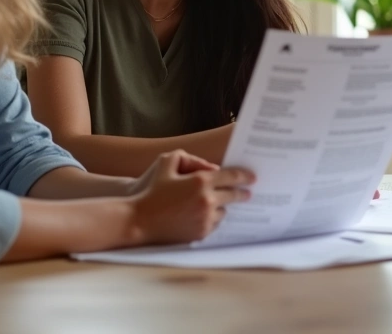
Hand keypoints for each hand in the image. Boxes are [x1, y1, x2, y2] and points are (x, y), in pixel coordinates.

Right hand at [129, 150, 254, 243]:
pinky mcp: (200, 233)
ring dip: (222, 207)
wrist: (138, 220)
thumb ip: (190, 158)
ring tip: (215, 204)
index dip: (244, 176)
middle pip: (233, 195)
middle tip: (247, 193)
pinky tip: (205, 215)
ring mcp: (205, 219)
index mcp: (200, 181)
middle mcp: (207, 201)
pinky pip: (214, 224)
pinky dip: (212, 219)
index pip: (231, 177)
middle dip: (241, 193)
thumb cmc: (152, 190)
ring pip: (224, 211)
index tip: (252, 178)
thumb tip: (212, 168)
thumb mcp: (166, 162)